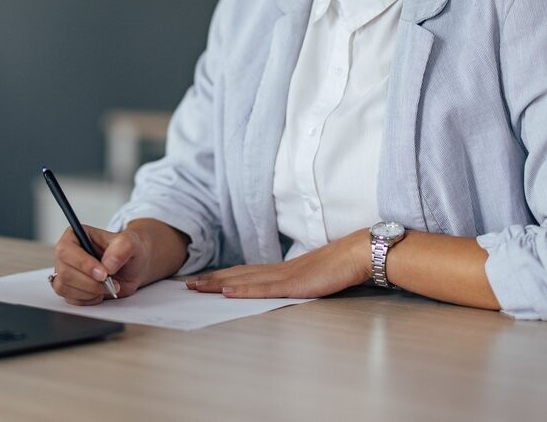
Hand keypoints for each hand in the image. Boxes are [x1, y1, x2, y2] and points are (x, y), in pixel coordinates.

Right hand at [50, 224, 149, 304]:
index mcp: (74, 235)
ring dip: (90, 292)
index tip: (103, 273)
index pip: (66, 250)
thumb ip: (121, 248)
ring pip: (65, 287)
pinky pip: (71, 300)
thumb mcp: (130, 243)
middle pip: (64, 272)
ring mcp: (65, 272)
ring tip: (107, 286)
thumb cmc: (127, 251)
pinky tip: (100, 292)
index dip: (83, 263)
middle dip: (90, 282)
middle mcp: (66, 254)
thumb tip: (108, 264)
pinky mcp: (68, 289)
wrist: (131, 268)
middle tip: (110, 282)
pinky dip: (89, 300)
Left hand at [186, 228, 371, 298]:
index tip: (203, 280)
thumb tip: (289, 288)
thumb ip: (299, 282)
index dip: (223, 277)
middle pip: (238, 275)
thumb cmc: (341, 265)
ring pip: (244, 281)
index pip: (246, 274)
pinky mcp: (293, 284)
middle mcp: (278, 270)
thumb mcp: (314, 277)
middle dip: (212, 280)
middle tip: (188, 286)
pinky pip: (263, 289)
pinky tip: (227, 293)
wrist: (358, 253)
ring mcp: (284, 276)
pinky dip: (243, 291)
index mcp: (282, 270)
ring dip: (218, 284)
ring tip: (197, 288)